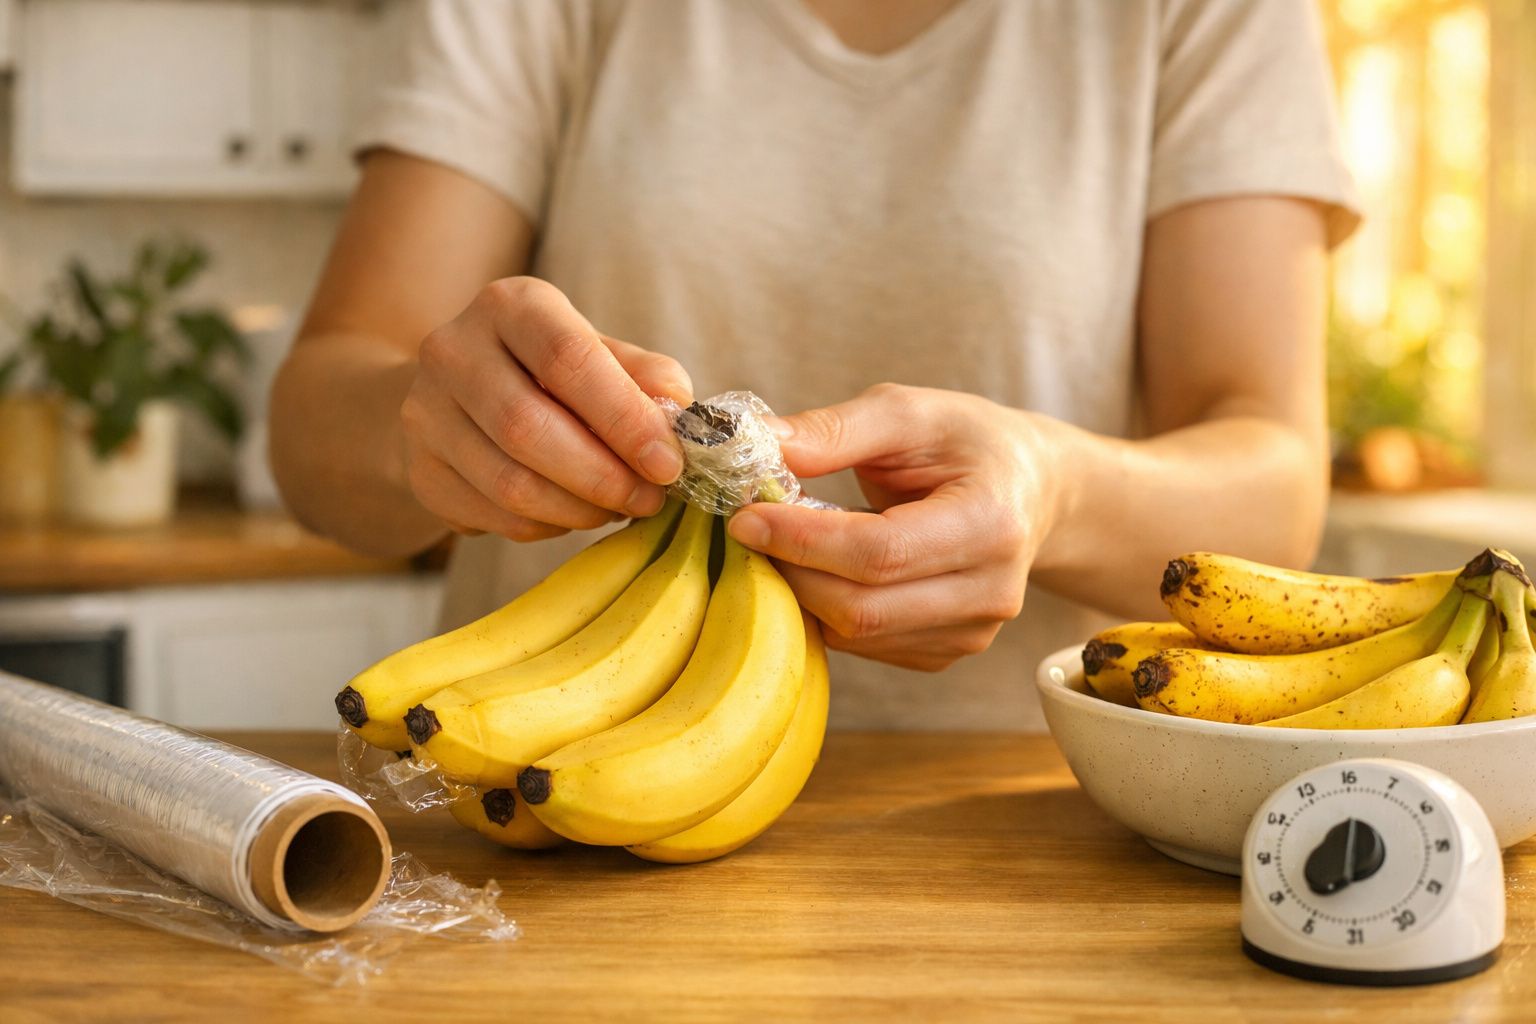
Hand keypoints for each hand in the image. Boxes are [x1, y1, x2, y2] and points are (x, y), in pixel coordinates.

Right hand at [400, 277, 691, 539]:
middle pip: (528, 428)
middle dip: (603, 476)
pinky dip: (547, 526)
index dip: (623, 418)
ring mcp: (425, 413)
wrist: (460, 394)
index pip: (567, 359)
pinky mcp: (420, 470)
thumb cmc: (551, 373)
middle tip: (649, 499)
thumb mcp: (601, 355)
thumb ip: (645, 377)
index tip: (668, 464)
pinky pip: (494, 516)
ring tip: (617, 507)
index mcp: (510, 305)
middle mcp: (453, 350)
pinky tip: (572, 513)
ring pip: (509, 483)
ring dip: (579, 509)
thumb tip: (681, 415)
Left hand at [726, 384, 1061, 671]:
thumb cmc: (967, 443)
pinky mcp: (946, 653)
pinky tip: (821, 567)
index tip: (745, 516)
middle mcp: (991, 592)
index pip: (880, 553)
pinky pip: (863, 645)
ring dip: (802, 590)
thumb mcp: (910, 413)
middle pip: (862, 607)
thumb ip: (835, 430)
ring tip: (785, 540)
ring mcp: (972, 633)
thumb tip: (757, 446)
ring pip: (855, 634)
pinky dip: (826, 609)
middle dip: (791, 569)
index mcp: (991, 523)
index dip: (803, 540)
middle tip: (750, 526)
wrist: (1030, 490)